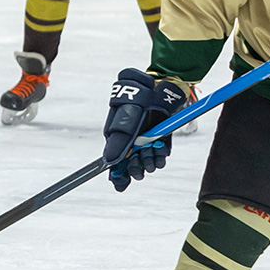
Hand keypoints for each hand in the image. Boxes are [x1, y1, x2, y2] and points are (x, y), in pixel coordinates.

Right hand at [102, 68, 186, 191]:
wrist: (161, 85)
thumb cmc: (138, 98)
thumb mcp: (125, 120)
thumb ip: (118, 141)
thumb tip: (108, 162)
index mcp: (117, 136)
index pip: (114, 161)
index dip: (117, 175)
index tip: (121, 185)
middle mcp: (131, 139)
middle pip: (131, 164)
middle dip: (136, 169)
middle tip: (141, 169)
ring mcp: (146, 138)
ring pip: (147, 160)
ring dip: (149, 163)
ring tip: (152, 159)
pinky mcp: (160, 136)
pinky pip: (160, 153)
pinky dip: (160, 157)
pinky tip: (160, 155)